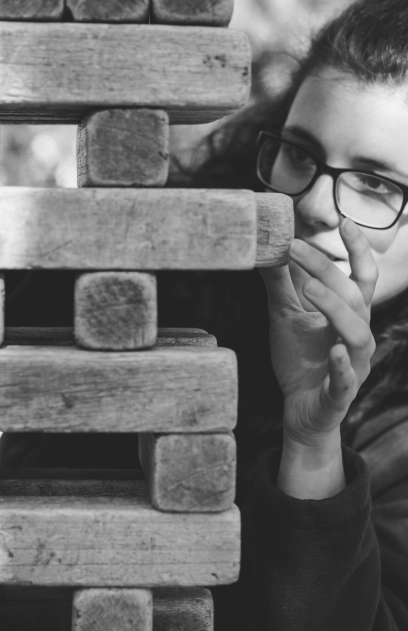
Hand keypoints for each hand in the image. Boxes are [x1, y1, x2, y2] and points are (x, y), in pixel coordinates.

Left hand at [260, 218, 376, 496]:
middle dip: (327, 270)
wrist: (299, 409)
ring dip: (336, 309)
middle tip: (295, 248)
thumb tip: (269, 247)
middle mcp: (357, 335)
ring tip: (311, 290)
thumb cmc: (300, 359)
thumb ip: (282, 284)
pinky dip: (342, 365)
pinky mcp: (341, 393)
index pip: (361, 277)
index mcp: (348, 315)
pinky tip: (334, 351)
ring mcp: (353, 365)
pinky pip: (347, 378)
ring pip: (358, 334)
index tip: (346, 220)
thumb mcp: (286, 315)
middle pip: (354, 297)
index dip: (358, 249)